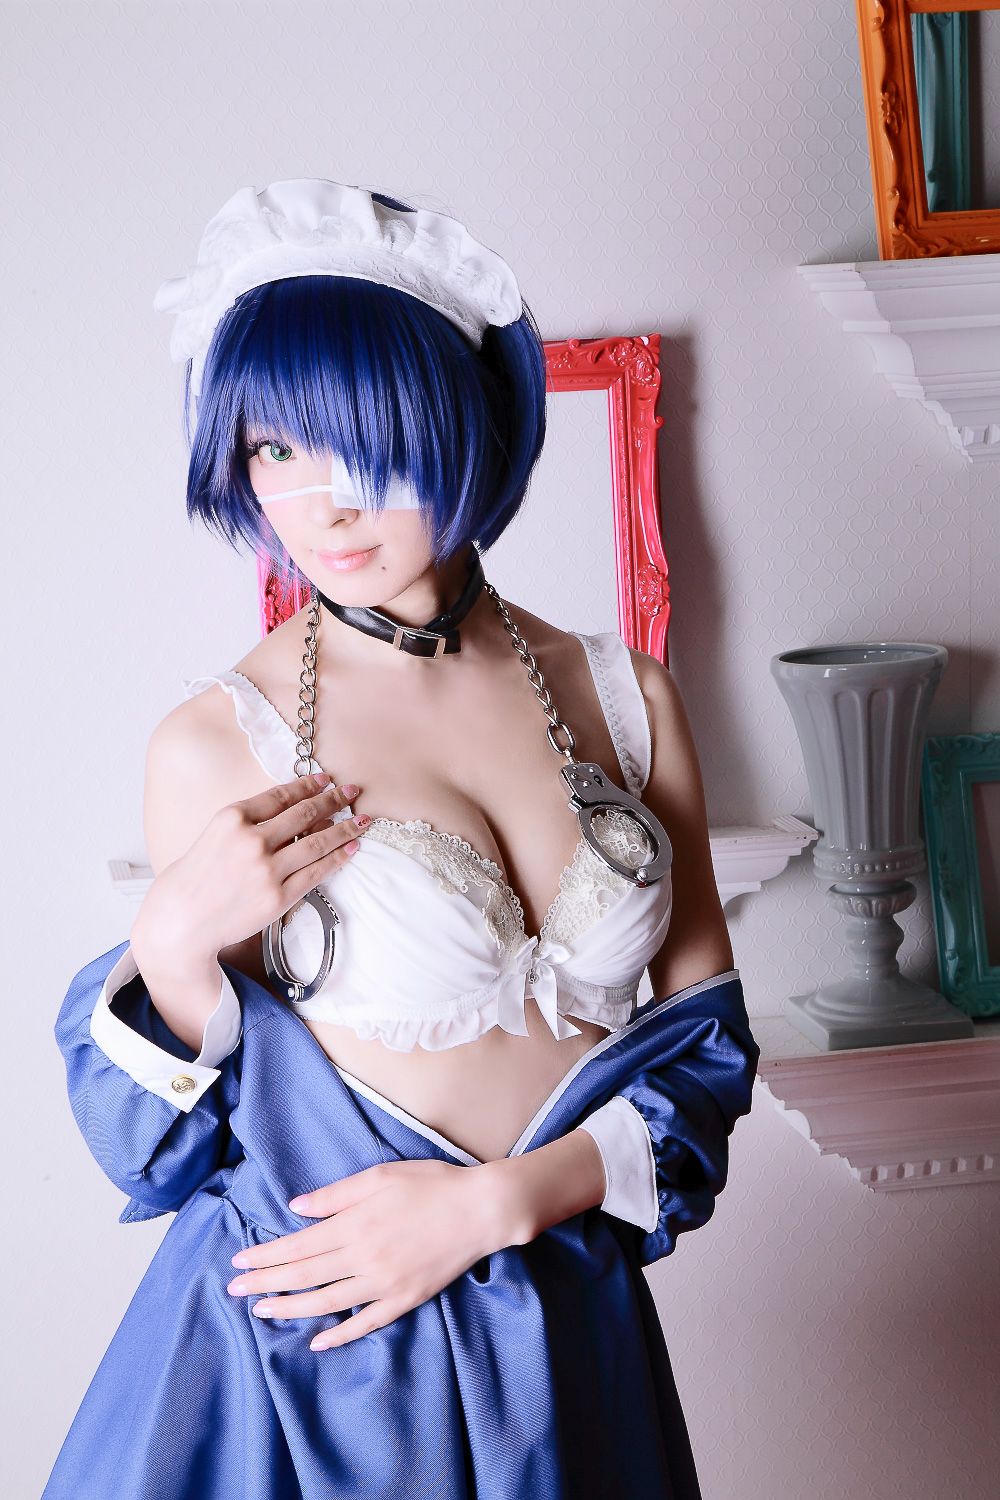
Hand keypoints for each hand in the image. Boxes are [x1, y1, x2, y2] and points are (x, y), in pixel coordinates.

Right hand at [132, 772, 366, 967]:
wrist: (181, 921)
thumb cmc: (194, 878)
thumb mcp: (214, 835)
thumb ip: (248, 823)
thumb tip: (291, 811)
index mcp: (232, 818)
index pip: (280, 795)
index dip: (308, 785)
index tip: (325, 780)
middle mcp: (252, 840)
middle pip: (304, 814)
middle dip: (332, 800)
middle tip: (352, 791)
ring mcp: (266, 870)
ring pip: (316, 842)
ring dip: (344, 828)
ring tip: (362, 820)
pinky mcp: (278, 897)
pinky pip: (316, 872)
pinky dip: (337, 858)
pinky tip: (351, 848)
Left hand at [226, 1159, 507, 1350]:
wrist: (481, 1209)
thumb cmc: (432, 1184)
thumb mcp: (380, 1176)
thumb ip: (335, 1195)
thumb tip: (296, 1207)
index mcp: (354, 1224)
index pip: (297, 1247)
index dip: (265, 1256)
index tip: (238, 1262)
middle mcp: (363, 1258)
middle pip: (303, 1276)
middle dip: (265, 1283)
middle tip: (234, 1291)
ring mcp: (384, 1283)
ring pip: (326, 1303)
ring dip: (290, 1309)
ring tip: (262, 1312)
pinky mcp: (405, 1299)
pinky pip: (366, 1323)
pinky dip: (340, 1334)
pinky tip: (318, 1340)